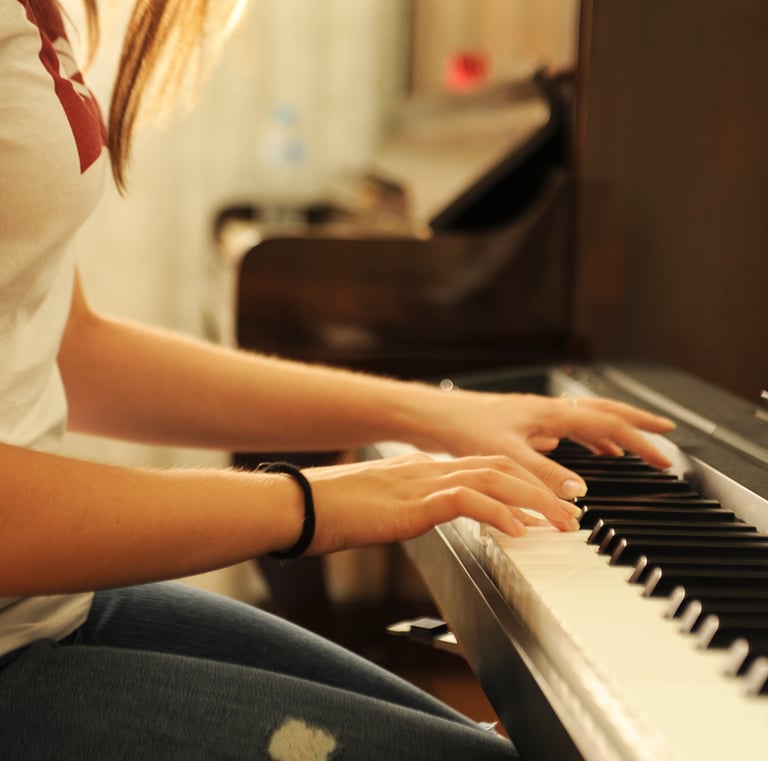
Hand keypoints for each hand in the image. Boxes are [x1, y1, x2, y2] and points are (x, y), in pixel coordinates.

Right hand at [303, 454, 583, 554]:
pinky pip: (467, 502)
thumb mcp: (380, 508)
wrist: (299, 505)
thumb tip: (426, 516)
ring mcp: (422, 482)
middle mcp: (428, 469)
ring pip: (494, 480)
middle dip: (541, 487)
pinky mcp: (413, 503)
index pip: (483, 467)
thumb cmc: (330, 511)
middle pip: (500, 468)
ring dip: (534, 500)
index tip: (545, 500)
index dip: (520, 480)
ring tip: (562, 522)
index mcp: (422, 470)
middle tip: (572, 510)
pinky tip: (519, 530)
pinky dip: (499, 514)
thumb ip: (408, 507)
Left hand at [412, 390, 675, 499]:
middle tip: (665, 434)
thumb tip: (579, 495)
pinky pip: (567, 428)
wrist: (435, 416)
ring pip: (587, 418)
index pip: (607, 423)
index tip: (665, 454)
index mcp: (550, 413)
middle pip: (604, 412)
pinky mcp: (524, 425)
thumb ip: (543, 477)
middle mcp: (548, 410)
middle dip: (637, 424)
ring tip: (631, 445)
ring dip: (613, 431)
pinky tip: (585, 449)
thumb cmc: (464, 428)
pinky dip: (586, 438)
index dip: (639, 440)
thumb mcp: (506, 457)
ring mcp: (537, 416)